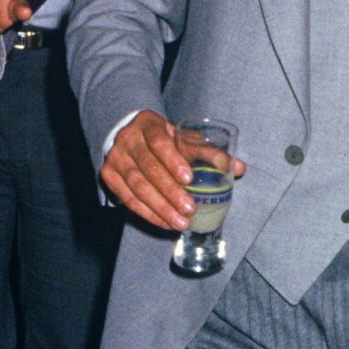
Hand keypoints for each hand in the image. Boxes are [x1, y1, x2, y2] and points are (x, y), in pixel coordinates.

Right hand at [101, 109, 245, 230]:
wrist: (131, 137)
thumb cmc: (166, 140)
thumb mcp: (185, 139)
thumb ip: (210, 153)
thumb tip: (239, 168)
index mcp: (149, 125)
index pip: (159, 143)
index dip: (173, 161)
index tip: (189, 180)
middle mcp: (128, 140)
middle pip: (148, 169)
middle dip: (170, 192)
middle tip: (189, 210)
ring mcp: (116, 159)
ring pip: (136, 187)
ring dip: (160, 208)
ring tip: (181, 223)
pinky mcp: (109, 176)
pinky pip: (128, 199)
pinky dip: (148, 214)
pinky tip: (165, 223)